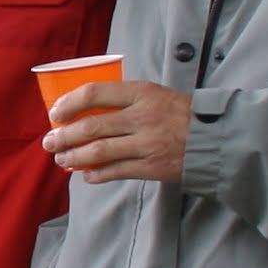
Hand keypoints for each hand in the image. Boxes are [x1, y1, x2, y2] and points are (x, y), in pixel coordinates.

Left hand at [44, 79, 193, 183]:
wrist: (218, 138)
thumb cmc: (182, 114)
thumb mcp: (156, 94)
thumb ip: (125, 100)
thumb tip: (86, 109)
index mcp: (141, 93)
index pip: (95, 93)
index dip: (69, 103)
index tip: (55, 112)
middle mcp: (142, 117)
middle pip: (90, 127)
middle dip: (62, 136)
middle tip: (49, 142)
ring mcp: (146, 144)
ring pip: (97, 152)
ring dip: (73, 157)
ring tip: (61, 159)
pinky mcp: (151, 167)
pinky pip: (114, 171)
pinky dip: (95, 174)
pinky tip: (86, 174)